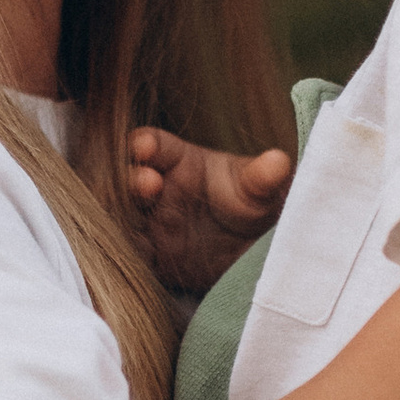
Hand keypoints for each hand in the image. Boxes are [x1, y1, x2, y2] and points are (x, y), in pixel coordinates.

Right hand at [127, 126, 291, 292]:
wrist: (254, 255)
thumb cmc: (255, 207)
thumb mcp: (260, 193)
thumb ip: (262, 179)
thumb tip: (279, 162)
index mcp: (179, 162)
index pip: (155, 146)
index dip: (146, 144)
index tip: (144, 147)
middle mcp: (157, 189)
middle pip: (129, 177)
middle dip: (131, 179)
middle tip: (148, 185)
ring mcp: (149, 221)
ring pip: (121, 212)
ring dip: (122, 215)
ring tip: (137, 223)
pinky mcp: (148, 254)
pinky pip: (128, 250)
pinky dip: (126, 250)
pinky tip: (136, 252)